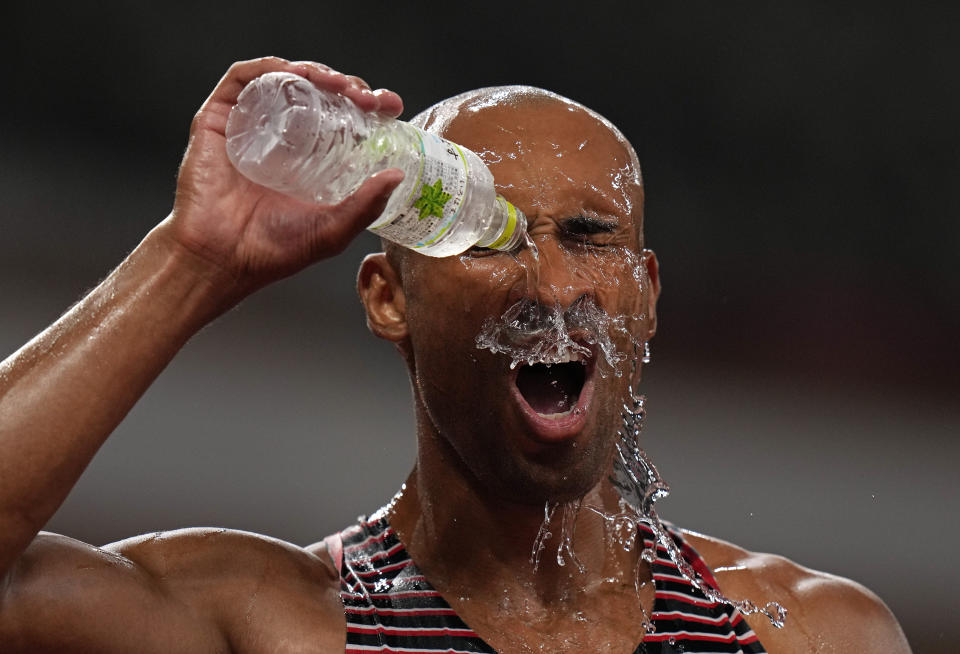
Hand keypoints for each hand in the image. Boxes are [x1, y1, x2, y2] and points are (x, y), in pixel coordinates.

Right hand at [163, 57, 404, 296]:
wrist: (220, 258)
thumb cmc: (271, 250)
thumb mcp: (332, 230)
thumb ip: (365, 206)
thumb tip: (398, 175)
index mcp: (310, 159)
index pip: (345, 118)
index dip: (370, 105)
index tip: (391, 106)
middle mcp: (281, 137)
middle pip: (320, 93)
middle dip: (350, 86)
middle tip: (369, 99)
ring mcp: (250, 124)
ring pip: (286, 78)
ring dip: (317, 71)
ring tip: (339, 85)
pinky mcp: (218, 118)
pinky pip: (243, 78)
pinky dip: (272, 67)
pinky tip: (296, 73)